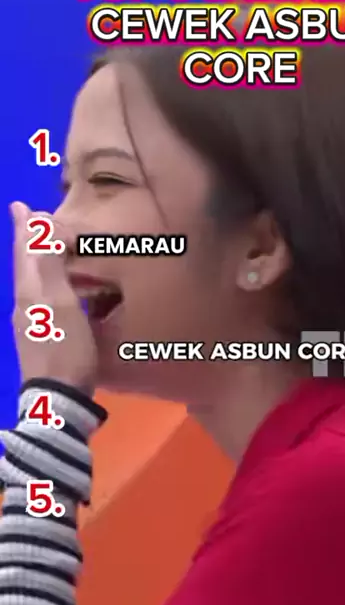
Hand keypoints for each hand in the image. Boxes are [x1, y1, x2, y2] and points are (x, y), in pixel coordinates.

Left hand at [11, 201, 97, 394]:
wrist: (58, 398)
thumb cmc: (64, 347)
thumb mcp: (61, 302)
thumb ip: (50, 264)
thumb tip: (39, 224)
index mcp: (29, 291)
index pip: (24, 252)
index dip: (24, 229)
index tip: (20, 206)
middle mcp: (24, 304)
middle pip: (25, 266)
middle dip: (28, 243)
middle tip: (32, 222)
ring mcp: (30, 323)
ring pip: (32, 283)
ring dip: (38, 262)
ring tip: (46, 250)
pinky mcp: (41, 339)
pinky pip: (42, 300)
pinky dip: (48, 284)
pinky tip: (58, 291)